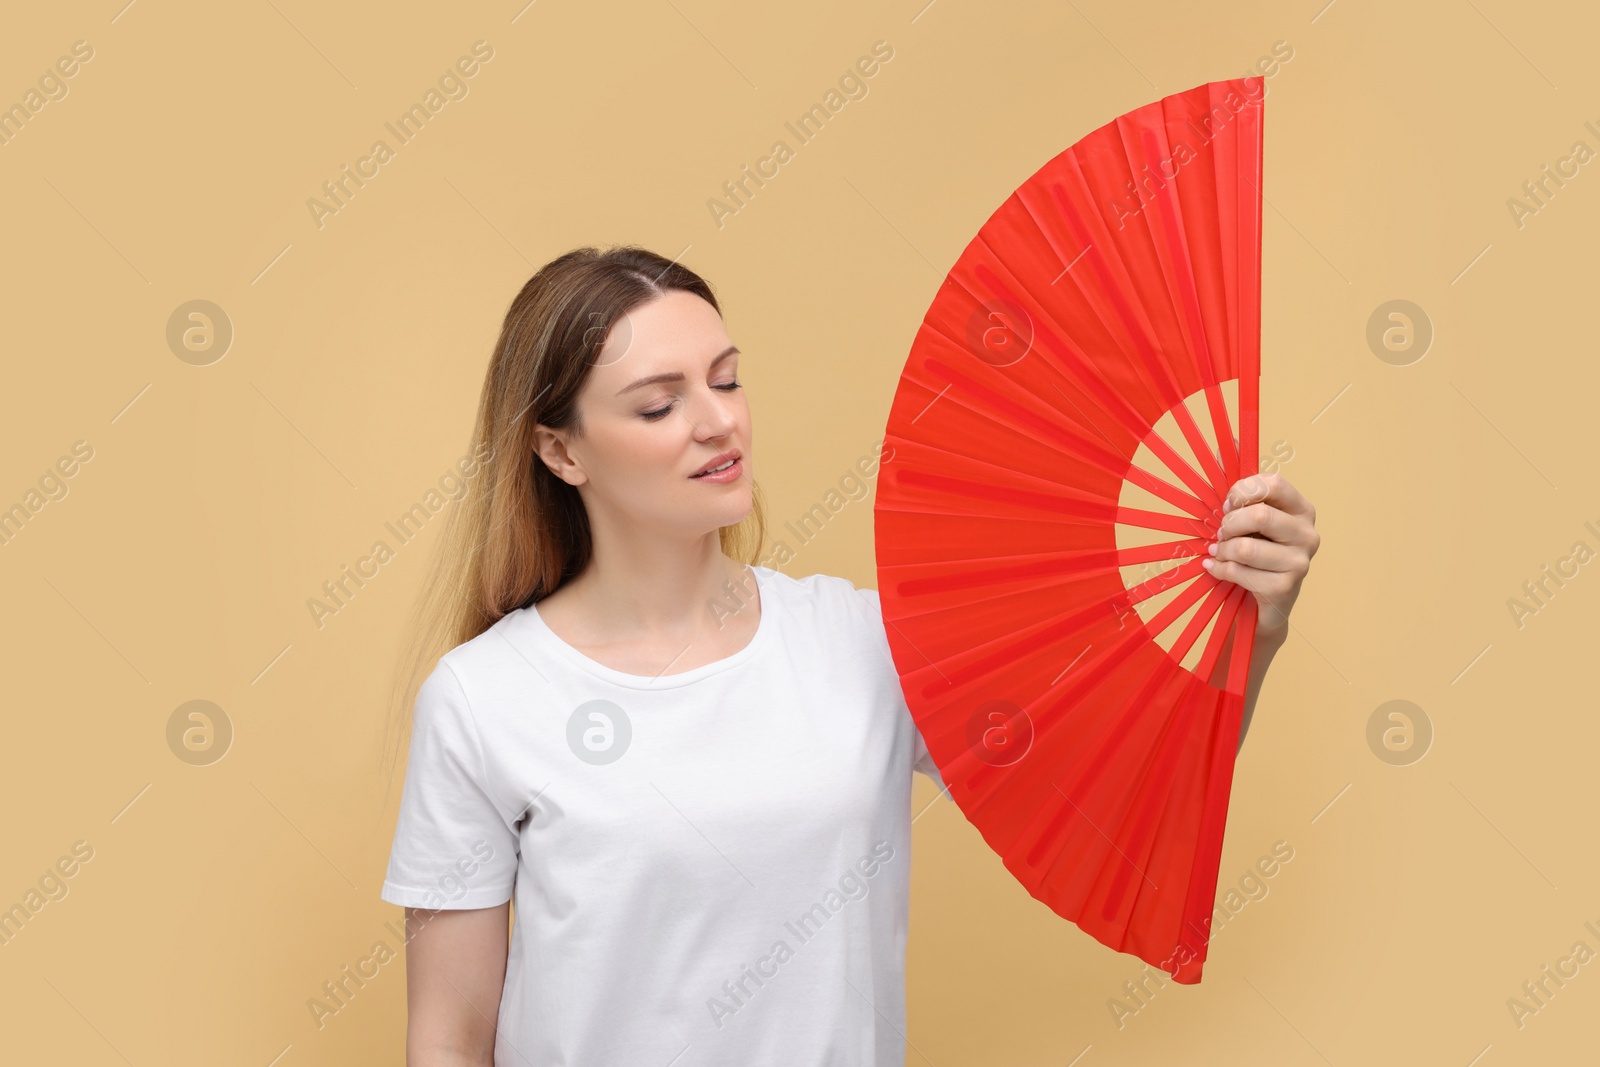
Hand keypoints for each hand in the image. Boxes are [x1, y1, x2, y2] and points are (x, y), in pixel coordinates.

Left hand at [1202, 473, 1318, 645]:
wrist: (1263, 602)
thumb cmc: (1255, 551)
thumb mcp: (1248, 515)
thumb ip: (1239, 481)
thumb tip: (1227, 440)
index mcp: (1301, 508)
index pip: (1274, 483)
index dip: (1242, 490)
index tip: (1228, 503)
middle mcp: (1308, 533)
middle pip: (1259, 515)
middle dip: (1229, 524)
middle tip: (1221, 532)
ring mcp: (1301, 562)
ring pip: (1245, 547)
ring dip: (1221, 550)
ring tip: (1218, 552)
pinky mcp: (1285, 587)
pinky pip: (1239, 572)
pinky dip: (1219, 569)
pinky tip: (1217, 569)